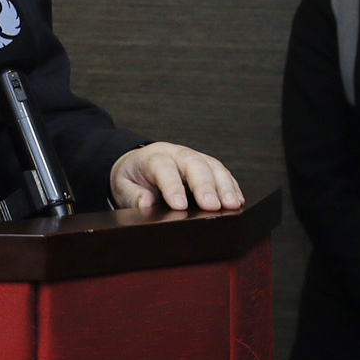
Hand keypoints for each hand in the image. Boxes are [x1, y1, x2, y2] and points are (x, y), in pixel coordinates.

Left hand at [108, 142, 244, 213]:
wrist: (137, 165)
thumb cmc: (132, 178)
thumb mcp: (122, 187)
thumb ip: (132, 196)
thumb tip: (145, 204)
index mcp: (152, 157)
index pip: (163, 167)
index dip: (172, 186)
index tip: (179, 205)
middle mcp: (175, 153)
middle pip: (193, 164)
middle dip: (204, 185)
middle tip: (212, 206)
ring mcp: (193, 158)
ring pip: (212, 166)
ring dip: (224, 185)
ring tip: (231, 204)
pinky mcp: (205, 165)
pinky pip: (221, 173)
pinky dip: (231, 186)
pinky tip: (237, 200)